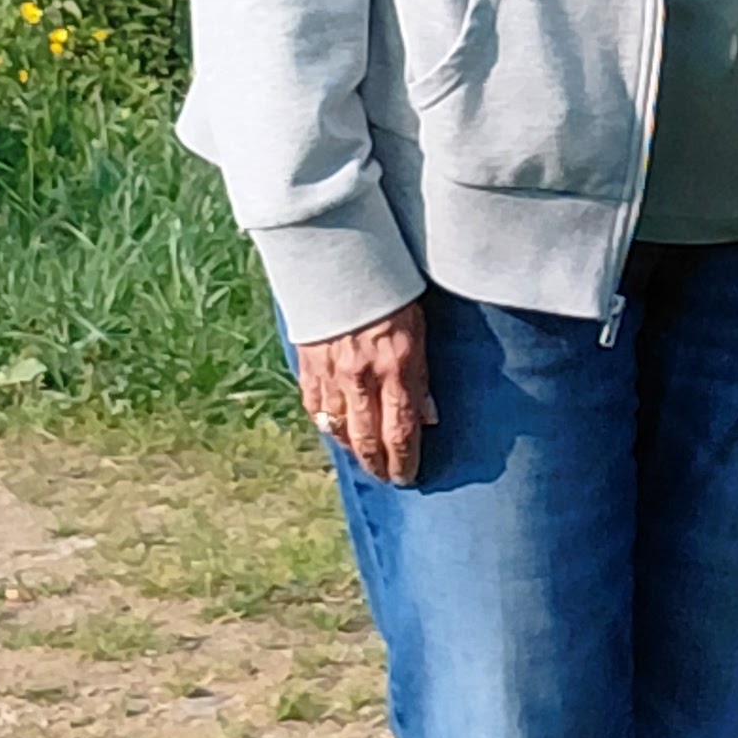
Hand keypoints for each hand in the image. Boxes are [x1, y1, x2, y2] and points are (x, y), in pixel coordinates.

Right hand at [296, 302, 436, 482]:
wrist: (342, 260)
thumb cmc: (391, 291)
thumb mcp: (419, 330)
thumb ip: (422, 377)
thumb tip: (429, 418)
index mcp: (395, 369)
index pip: (400, 432)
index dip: (404, 461)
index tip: (408, 477)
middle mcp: (362, 378)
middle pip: (367, 439)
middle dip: (378, 464)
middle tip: (385, 476)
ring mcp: (331, 374)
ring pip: (339, 428)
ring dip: (352, 449)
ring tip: (362, 458)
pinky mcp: (308, 365)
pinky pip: (314, 407)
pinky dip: (326, 423)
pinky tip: (335, 431)